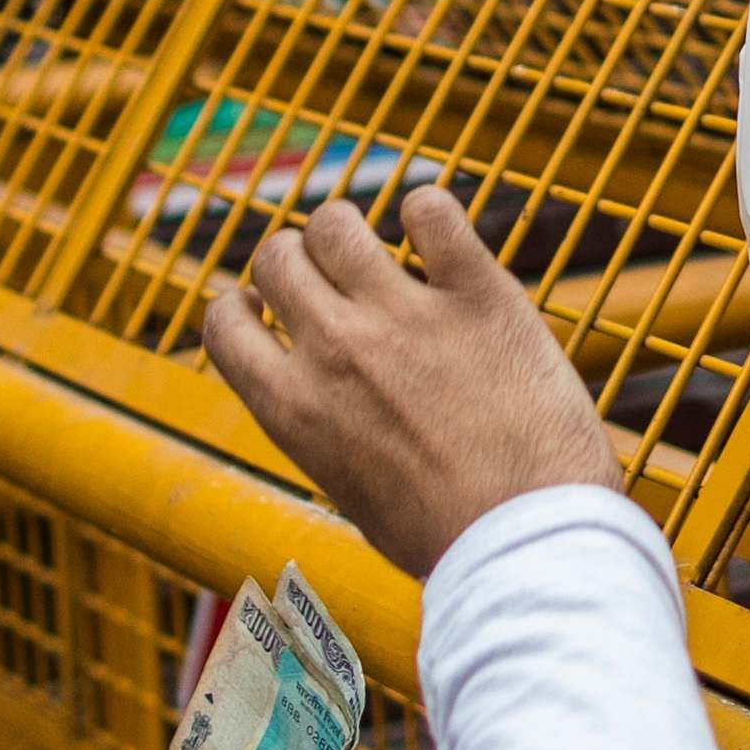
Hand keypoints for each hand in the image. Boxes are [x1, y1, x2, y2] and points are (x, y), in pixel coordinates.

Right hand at [201, 188, 617, 579]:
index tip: (265, 307)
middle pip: (276, 256)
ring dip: (352, 231)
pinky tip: (441, 236)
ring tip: (384, 254)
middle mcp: (335, 350)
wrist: (528, 540)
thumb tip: (325, 403)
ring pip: (337, 222)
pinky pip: (430, 209)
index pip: (220, 321)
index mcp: (292, 408)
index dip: (241, 305)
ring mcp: (403, 315)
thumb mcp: (351, 491)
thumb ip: (325, 430)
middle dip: (299, 261)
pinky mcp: (477, 293)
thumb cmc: (449, 538)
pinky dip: (429, 212)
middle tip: (338, 283)